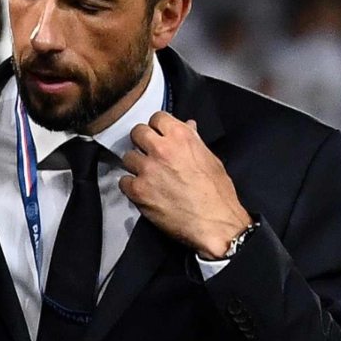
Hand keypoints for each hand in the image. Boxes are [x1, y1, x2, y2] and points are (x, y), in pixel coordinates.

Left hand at [117, 112, 252, 259]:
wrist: (215, 223)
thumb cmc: (217, 193)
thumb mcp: (210, 159)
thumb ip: (193, 140)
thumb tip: (187, 126)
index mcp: (181, 136)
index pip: (157, 117)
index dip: (157, 127)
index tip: (158, 136)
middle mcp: (161, 149)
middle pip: (137, 133)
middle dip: (142, 142)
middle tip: (149, 154)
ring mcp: (147, 170)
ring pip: (128, 157)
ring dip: (135, 165)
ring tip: (147, 176)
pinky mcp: (139, 191)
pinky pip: (123, 181)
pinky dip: (130, 186)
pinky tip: (142, 191)